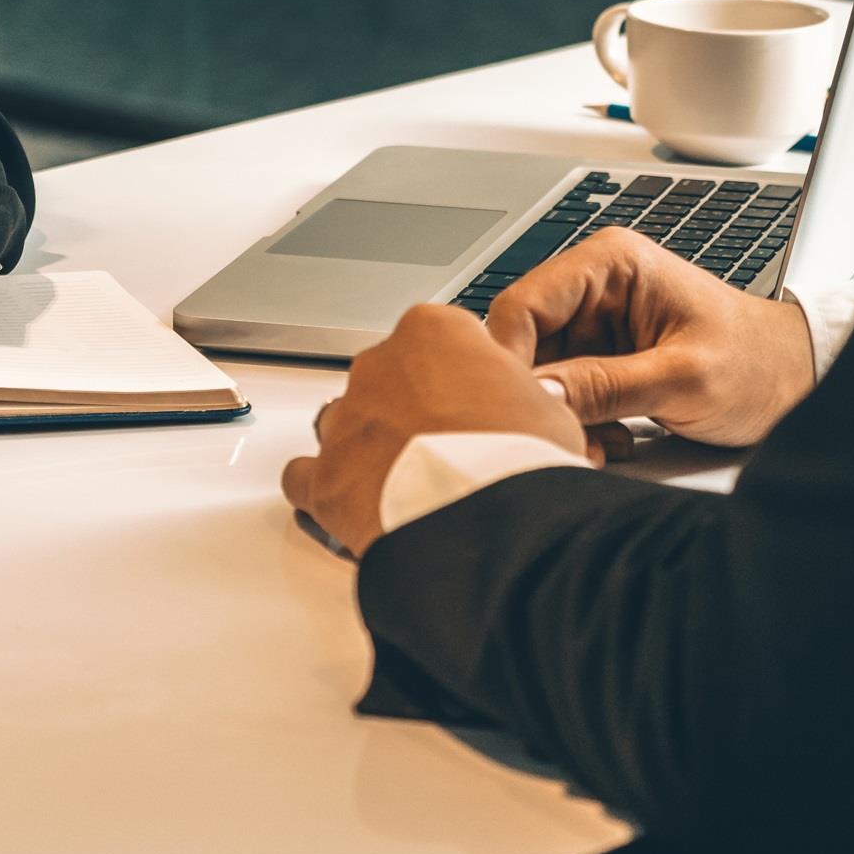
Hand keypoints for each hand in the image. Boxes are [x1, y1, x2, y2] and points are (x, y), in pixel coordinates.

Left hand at [280, 303, 587, 557]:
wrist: (487, 522)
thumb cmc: (521, 460)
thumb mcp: (551, 410)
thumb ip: (524, 397)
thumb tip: (529, 411)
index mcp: (432, 331)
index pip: (439, 338)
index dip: (461, 375)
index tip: (477, 400)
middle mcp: (379, 365)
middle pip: (388, 377)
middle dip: (411, 409)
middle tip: (448, 449)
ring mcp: (346, 420)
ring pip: (343, 421)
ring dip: (367, 445)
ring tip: (404, 482)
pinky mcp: (324, 478)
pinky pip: (303, 477)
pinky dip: (323, 489)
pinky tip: (350, 505)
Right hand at [483, 227, 814, 446]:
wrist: (796, 383)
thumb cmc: (759, 364)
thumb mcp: (684, 380)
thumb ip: (607, 386)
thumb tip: (539, 396)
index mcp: (610, 264)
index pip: (522, 305)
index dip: (510, 359)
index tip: (518, 411)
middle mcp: (594, 288)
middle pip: (524, 343)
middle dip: (542, 398)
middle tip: (568, 440)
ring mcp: (595, 324)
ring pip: (540, 374)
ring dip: (562, 417)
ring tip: (602, 445)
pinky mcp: (600, 358)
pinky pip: (563, 393)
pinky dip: (578, 424)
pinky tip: (612, 440)